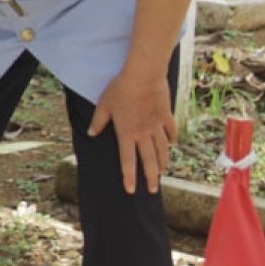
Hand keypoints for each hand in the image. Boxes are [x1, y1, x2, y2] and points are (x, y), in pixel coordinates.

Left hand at [87, 69, 174, 194]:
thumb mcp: (104, 105)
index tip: (131, 190)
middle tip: (152, 190)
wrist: (143, 75)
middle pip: (148, 160)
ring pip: (162, 149)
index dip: (129, 177)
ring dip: (162, 162)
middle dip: (150, 178)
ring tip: (162, 172)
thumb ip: (98, 121)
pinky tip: (173, 144)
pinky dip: (172, 138)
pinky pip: (170, 130)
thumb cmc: (120, 89)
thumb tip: (91, 133)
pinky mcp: (166, 115)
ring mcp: (157, 125)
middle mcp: (143, 133)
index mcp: (126, 133)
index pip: (127, 160)